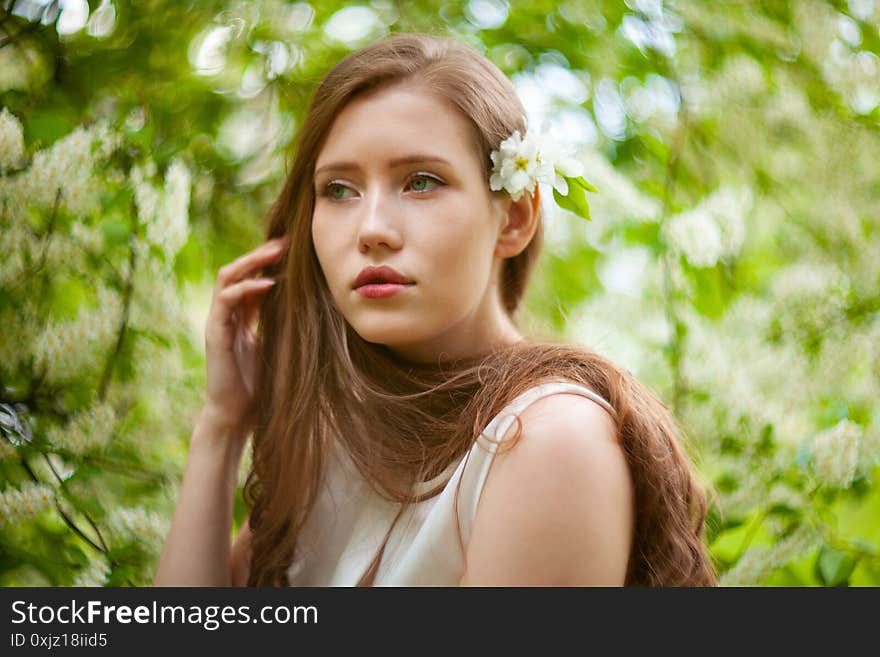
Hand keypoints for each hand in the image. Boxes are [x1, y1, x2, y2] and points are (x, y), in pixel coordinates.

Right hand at [202, 236, 287, 436]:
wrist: (236, 416)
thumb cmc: (260, 387)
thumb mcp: (279, 348)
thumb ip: (286, 327)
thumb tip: (317, 310)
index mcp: (243, 317)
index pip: (253, 278)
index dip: (271, 262)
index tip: (297, 249)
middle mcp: (228, 315)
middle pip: (239, 271)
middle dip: (262, 253)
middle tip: (287, 240)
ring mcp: (219, 322)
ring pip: (228, 278)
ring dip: (252, 261)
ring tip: (275, 251)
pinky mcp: (215, 334)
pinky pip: (226, 302)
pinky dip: (246, 288)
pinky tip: (267, 283)